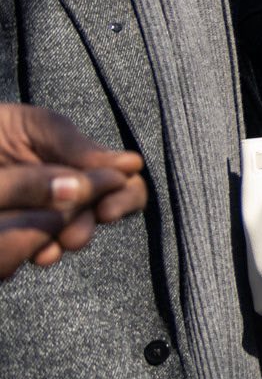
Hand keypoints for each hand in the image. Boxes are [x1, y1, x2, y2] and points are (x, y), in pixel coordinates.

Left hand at [0, 104, 146, 276]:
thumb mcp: (35, 127)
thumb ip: (75, 146)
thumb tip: (132, 165)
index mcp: (78, 164)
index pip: (122, 182)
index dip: (124, 197)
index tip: (108, 209)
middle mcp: (65, 193)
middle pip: (100, 214)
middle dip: (87, 226)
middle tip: (73, 237)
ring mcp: (38, 217)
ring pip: (64, 238)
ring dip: (58, 243)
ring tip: (45, 248)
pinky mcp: (12, 238)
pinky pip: (28, 250)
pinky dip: (29, 251)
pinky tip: (26, 251)